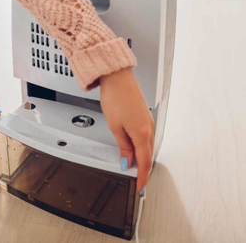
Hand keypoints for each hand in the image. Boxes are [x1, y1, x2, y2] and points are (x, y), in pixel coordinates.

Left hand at [100, 68, 154, 191]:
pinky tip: (135, 150)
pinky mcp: (145, 117)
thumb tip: (127, 162)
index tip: (140, 187)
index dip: (142, 177)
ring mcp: (148, 122)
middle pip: (147, 155)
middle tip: (138, 182)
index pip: (144, 162)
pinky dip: (142, 147)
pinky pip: (146, 137)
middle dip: (143, 170)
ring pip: (147, 146)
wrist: (118, 77)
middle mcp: (149, 128)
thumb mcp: (115, 127)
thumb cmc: (115, 97)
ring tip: (135, 169)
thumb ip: (123, 147)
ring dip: (142, 158)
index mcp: (142, 133)